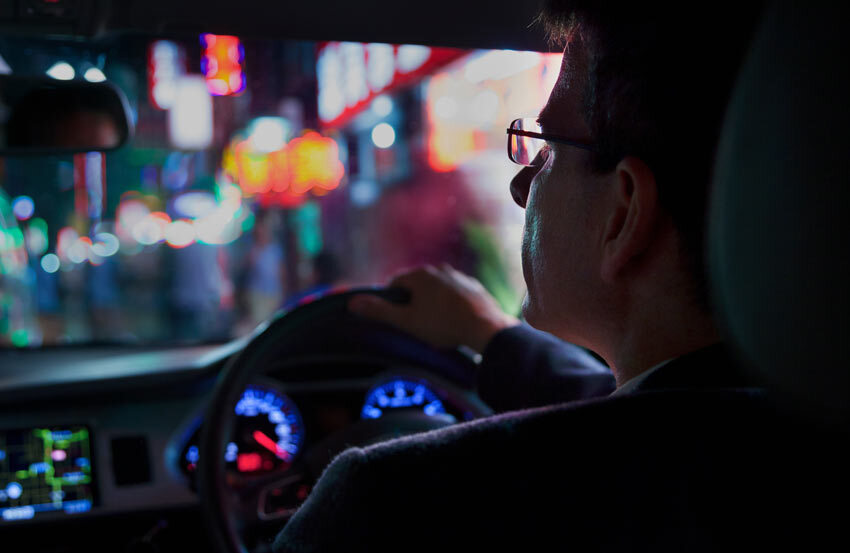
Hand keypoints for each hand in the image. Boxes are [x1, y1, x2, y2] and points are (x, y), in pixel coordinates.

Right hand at [348, 265, 518, 352]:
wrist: (485, 328)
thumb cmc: (443, 325)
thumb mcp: (406, 321)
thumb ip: (379, 312)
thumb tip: (352, 303)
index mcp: (420, 275)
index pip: (395, 284)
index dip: (392, 302)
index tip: (397, 319)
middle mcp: (439, 270)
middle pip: (416, 285)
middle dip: (413, 303)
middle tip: (416, 325)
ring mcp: (459, 277)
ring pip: (437, 289)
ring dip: (432, 303)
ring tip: (436, 325)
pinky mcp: (474, 288)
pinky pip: (455, 295)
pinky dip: (450, 305)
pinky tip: (453, 321)